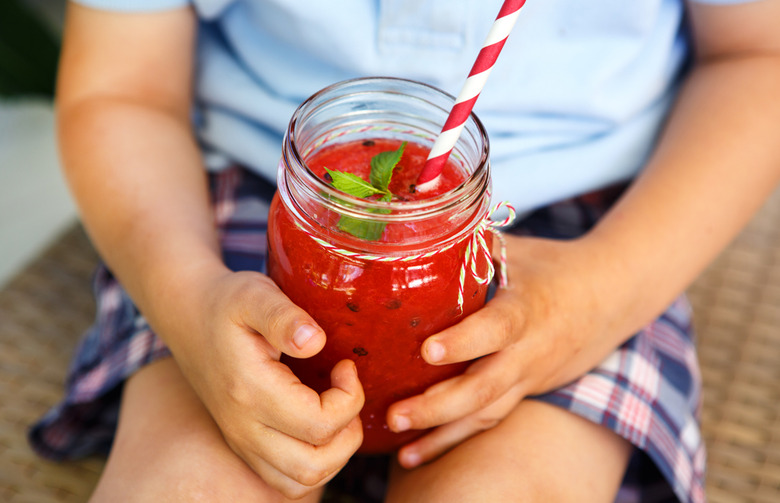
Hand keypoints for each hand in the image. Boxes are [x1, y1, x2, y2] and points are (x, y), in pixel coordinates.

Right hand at [163, 268, 364, 498]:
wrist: (189, 316)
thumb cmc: (228, 303)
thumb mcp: (254, 294)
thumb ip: (283, 317)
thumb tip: (315, 342)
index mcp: (251, 391)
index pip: (319, 424)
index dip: (350, 398)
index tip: (346, 366)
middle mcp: (243, 427)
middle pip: (313, 466)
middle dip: (348, 434)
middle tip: (347, 394)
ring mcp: (241, 442)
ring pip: (300, 482)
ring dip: (334, 454)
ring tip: (338, 411)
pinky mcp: (244, 446)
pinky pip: (286, 480)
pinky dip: (315, 462)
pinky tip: (320, 423)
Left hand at [387, 234, 625, 467]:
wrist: (613, 297)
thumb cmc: (555, 267)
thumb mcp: (517, 250)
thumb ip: (471, 248)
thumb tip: (418, 234)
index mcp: (527, 308)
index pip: (496, 329)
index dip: (464, 342)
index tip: (428, 351)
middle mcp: (530, 350)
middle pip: (486, 388)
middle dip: (438, 407)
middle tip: (395, 415)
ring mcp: (530, 376)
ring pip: (488, 414)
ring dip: (443, 434)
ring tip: (401, 450)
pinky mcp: (527, 391)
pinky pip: (492, 420)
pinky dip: (456, 439)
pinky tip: (420, 452)